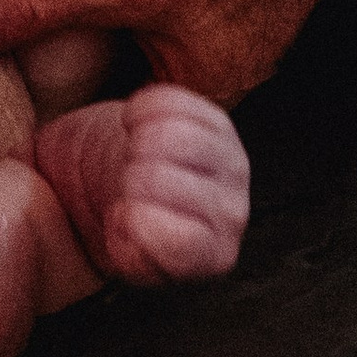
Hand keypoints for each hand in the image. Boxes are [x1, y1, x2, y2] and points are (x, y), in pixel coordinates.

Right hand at [56, 81, 250, 286]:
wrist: (142, 190)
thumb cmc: (135, 226)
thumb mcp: (125, 255)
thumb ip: (128, 252)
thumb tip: (131, 217)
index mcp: (211, 254)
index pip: (177, 239)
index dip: (134, 224)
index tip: (125, 218)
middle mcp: (232, 211)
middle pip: (158, 178)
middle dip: (128, 178)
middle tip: (128, 185)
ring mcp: (231, 163)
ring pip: (167, 135)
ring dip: (134, 143)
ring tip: (135, 158)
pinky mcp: (219, 122)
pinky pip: (167, 101)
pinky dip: (138, 112)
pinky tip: (139, 130)